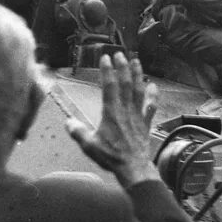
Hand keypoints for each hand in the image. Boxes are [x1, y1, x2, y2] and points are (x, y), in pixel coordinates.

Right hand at [65, 53, 159, 186]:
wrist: (133, 167)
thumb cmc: (111, 157)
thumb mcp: (89, 146)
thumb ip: (78, 132)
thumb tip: (68, 122)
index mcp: (111, 113)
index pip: (109, 86)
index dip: (107, 70)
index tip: (105, 58)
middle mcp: (126, 110)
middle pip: (126, 83)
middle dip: (122, 67)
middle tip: (120, 54)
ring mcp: (138, 115)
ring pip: (139, 90)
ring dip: (138, 75)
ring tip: (136, 61)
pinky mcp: (145, 122)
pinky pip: (151, 106)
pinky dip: (153, 95)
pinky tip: (154, 86)